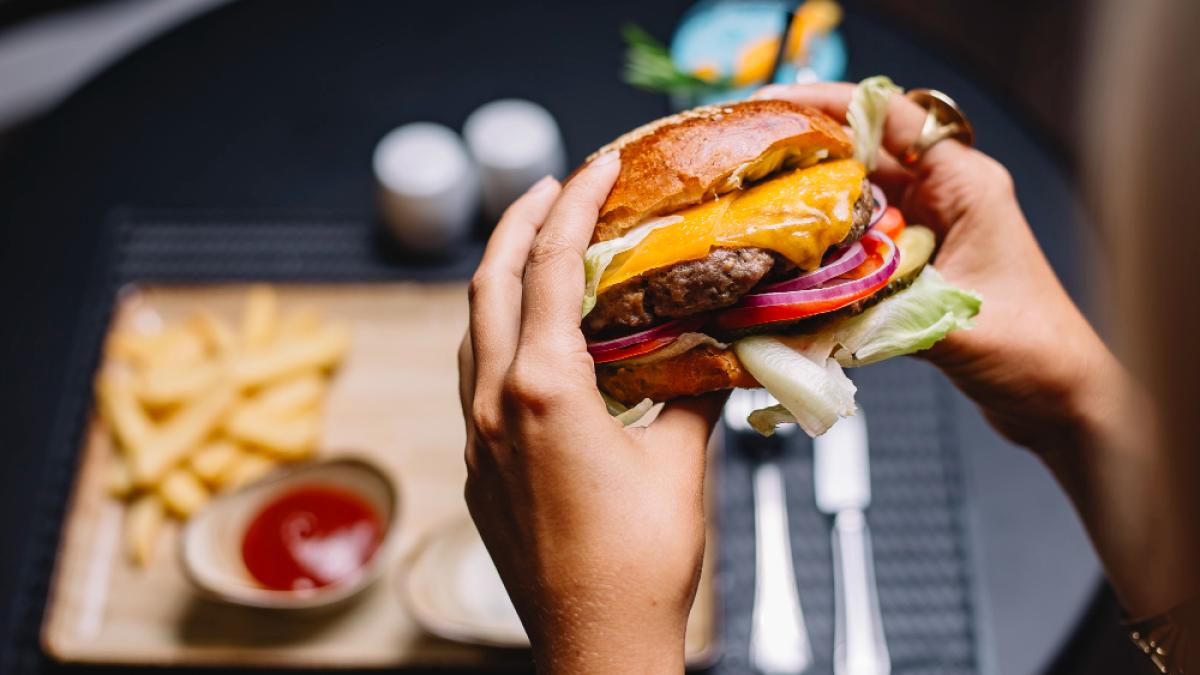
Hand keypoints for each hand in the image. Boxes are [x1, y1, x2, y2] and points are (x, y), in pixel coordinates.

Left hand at [458, 153, 725, 673]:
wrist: (594, 645)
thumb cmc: (642, 564)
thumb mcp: (682, 462)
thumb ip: (694, 392)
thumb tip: (715, 348)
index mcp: (544, 390)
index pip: (550, 268)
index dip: (573, 205)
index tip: (595, 166)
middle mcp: (493, 404)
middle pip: (488, 282)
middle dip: (518, 222)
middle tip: (552, 185)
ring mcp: (476, 437)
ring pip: (473, 329)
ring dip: (501, 276)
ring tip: (540, 247)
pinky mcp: (477, 467)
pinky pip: (475, 375)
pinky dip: (499, 331)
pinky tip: (532, 335)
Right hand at [755, 82, 1119, 454]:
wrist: (1059, 399)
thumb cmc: (1035, 350)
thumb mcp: (951, 320)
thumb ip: (877, 306)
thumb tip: (801, 303)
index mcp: (965, 185)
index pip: (892, 116)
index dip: (830, 104)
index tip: (776, 108)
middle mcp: (945, 197)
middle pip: (863, 153)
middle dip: (807, 153)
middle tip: (750, 165)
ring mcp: (928, 230)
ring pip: (855, 198)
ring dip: (811, 204)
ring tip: (757, 210)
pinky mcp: (915, 264)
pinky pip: (857, 242)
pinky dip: (824, 248)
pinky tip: (788, 261)